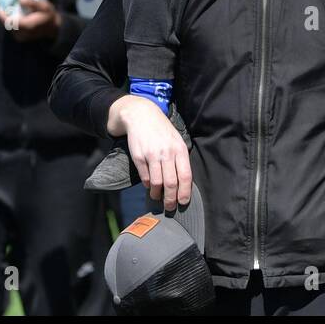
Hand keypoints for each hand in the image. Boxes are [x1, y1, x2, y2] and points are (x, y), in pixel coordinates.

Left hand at [0, 0, 60, 42]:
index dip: (2, 16)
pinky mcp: (20, 37)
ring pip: (9, 26)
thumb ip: (31, 2)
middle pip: (7, 23)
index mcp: (27, 26)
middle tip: (4, 6)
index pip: (9, 22)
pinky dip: (11, 22)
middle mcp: (22, 33)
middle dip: (5, 15)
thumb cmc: (48, 15)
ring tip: (9, 10)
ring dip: (8, 18)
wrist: (53, 28)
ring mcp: (21, 37)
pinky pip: (12, 28)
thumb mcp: (44, 6)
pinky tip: (15, 16)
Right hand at [108, 95, 192, 211]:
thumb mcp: (177, 140)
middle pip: (171, 183)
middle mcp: (167, 153)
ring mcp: (152, 155)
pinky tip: (150, 186)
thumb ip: (181, 159)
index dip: (185, 192)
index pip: (185, 176)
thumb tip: (183, 183)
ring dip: (157, 194)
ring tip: (158, 197)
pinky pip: (145, 177)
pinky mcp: (139, 157)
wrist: (142, 116)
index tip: (183, 202)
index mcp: (180, 150)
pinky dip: (148, 185)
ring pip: (157, 183)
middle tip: (170, 207)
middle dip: (171, 199)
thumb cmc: (163, 131)